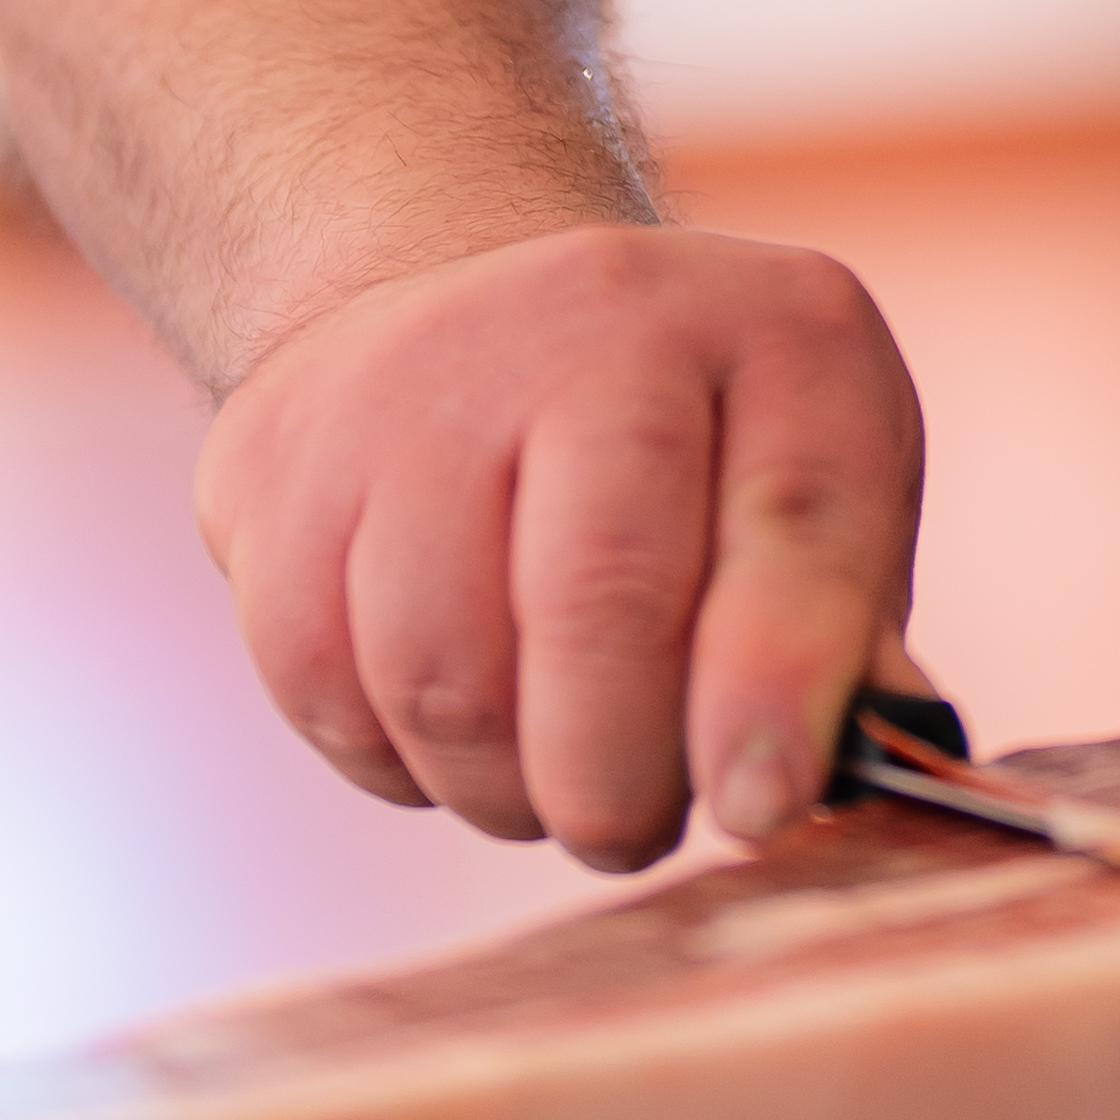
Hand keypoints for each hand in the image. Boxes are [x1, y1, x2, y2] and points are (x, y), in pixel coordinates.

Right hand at [191, 223, 935, 871]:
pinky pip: (324, 688)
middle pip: (599, 601)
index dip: (775, 692)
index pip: (796, 518)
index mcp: (776, 326)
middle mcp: (598, 311)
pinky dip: (393, 757)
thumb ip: (839, 631)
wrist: (458, 296)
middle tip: (635, 823)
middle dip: (620, 779)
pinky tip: (449, 716)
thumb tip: (797, 785)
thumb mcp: (815, 481)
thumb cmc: (684, 440)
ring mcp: (418, 375)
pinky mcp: (280, 459)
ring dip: (504, 786)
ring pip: (446, 676)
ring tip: (548, 767)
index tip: (761, 810)